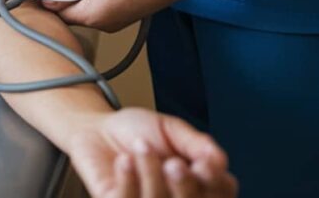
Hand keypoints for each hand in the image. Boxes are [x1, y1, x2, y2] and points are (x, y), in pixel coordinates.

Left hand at [68, 108, 237, 197]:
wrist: (97, 127)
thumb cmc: (136, 130)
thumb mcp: (172, 129)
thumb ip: (196, 143)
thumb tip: (219, 160)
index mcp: (196, 182)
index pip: (221, 193)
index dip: (216, 183)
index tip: (204, 164)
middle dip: (185, 185)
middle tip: (173, 162)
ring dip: (152, 173)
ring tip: (141, 146)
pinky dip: (128, 178)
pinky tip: (124, 160)